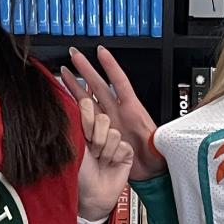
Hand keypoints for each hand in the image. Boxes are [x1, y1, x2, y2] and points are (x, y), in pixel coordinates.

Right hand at [61, 46, 165, 181]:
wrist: (151, 171)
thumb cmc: (156, 157)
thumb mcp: (159, 145)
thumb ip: (156, 140)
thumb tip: (154, 139)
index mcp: (133, 110)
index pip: (119, 82)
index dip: (110, 66)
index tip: (101, 51)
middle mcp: (118, 113)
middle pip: (99, 86)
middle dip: (86, 69)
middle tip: (74, 55)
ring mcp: (109, 122)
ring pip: (89, 99)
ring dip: (77, 86)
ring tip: (65, 73)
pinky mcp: (102, 133)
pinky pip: (87, 118)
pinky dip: (77, 110)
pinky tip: (68, 103)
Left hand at [76, 94, 133, 222]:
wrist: (92, 194)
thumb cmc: (78, 173)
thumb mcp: (73, 144)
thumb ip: (76, 122)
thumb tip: (79, 100)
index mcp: (83, 127)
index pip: (88, 105)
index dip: (86, 118)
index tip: (82, 133)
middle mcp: (99, 132)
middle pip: (103, 117)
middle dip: (95, 136)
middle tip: (91, 150)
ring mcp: (113, 142)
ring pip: (113, 132)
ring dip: (104, 150)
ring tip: (100, 161)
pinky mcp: (125, 151)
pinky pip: (123, 145)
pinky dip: (114, 157)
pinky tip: (110, 165)